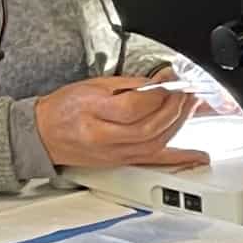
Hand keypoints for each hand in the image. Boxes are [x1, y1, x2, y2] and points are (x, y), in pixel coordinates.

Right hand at [35, 70, 204, 169]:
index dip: (158, 93)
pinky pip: (154, 161)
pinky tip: (197, 155)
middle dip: (174, 106)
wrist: (44, 135)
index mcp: (93, 111)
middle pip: (149, 126)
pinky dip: (179, 157)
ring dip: (179, 123)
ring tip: (191, 106)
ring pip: (155, 143)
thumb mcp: (93, 85)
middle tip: (186, 91)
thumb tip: (159, 83)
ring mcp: (114, 153)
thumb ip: (129, 85)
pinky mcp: (121, 162)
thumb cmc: (64, 108)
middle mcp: (104, 137)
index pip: (134, 106)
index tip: (171, 79)